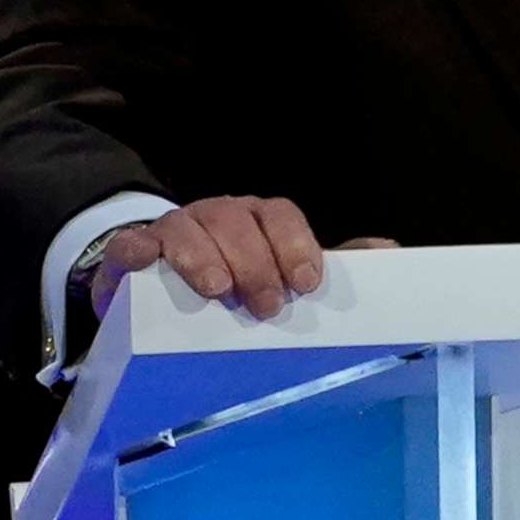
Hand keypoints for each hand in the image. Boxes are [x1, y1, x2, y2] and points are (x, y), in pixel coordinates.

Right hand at [89, 194, 397, 320]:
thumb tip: (389, 251)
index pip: (279, 215)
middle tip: (265, 304)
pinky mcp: (132, 252)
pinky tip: (144, 269)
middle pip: (236, 221)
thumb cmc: (232, 277)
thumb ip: (328, 263)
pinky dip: (136, 253)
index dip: (295, 244)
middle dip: (254, 260)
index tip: (306, 282)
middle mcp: (217, 216)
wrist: (161, 282)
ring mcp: (173, 229)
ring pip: (187, 226)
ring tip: (215, 290)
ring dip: (202, 255)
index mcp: (256, 219)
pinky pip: (130, 244)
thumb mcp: (279, 271)